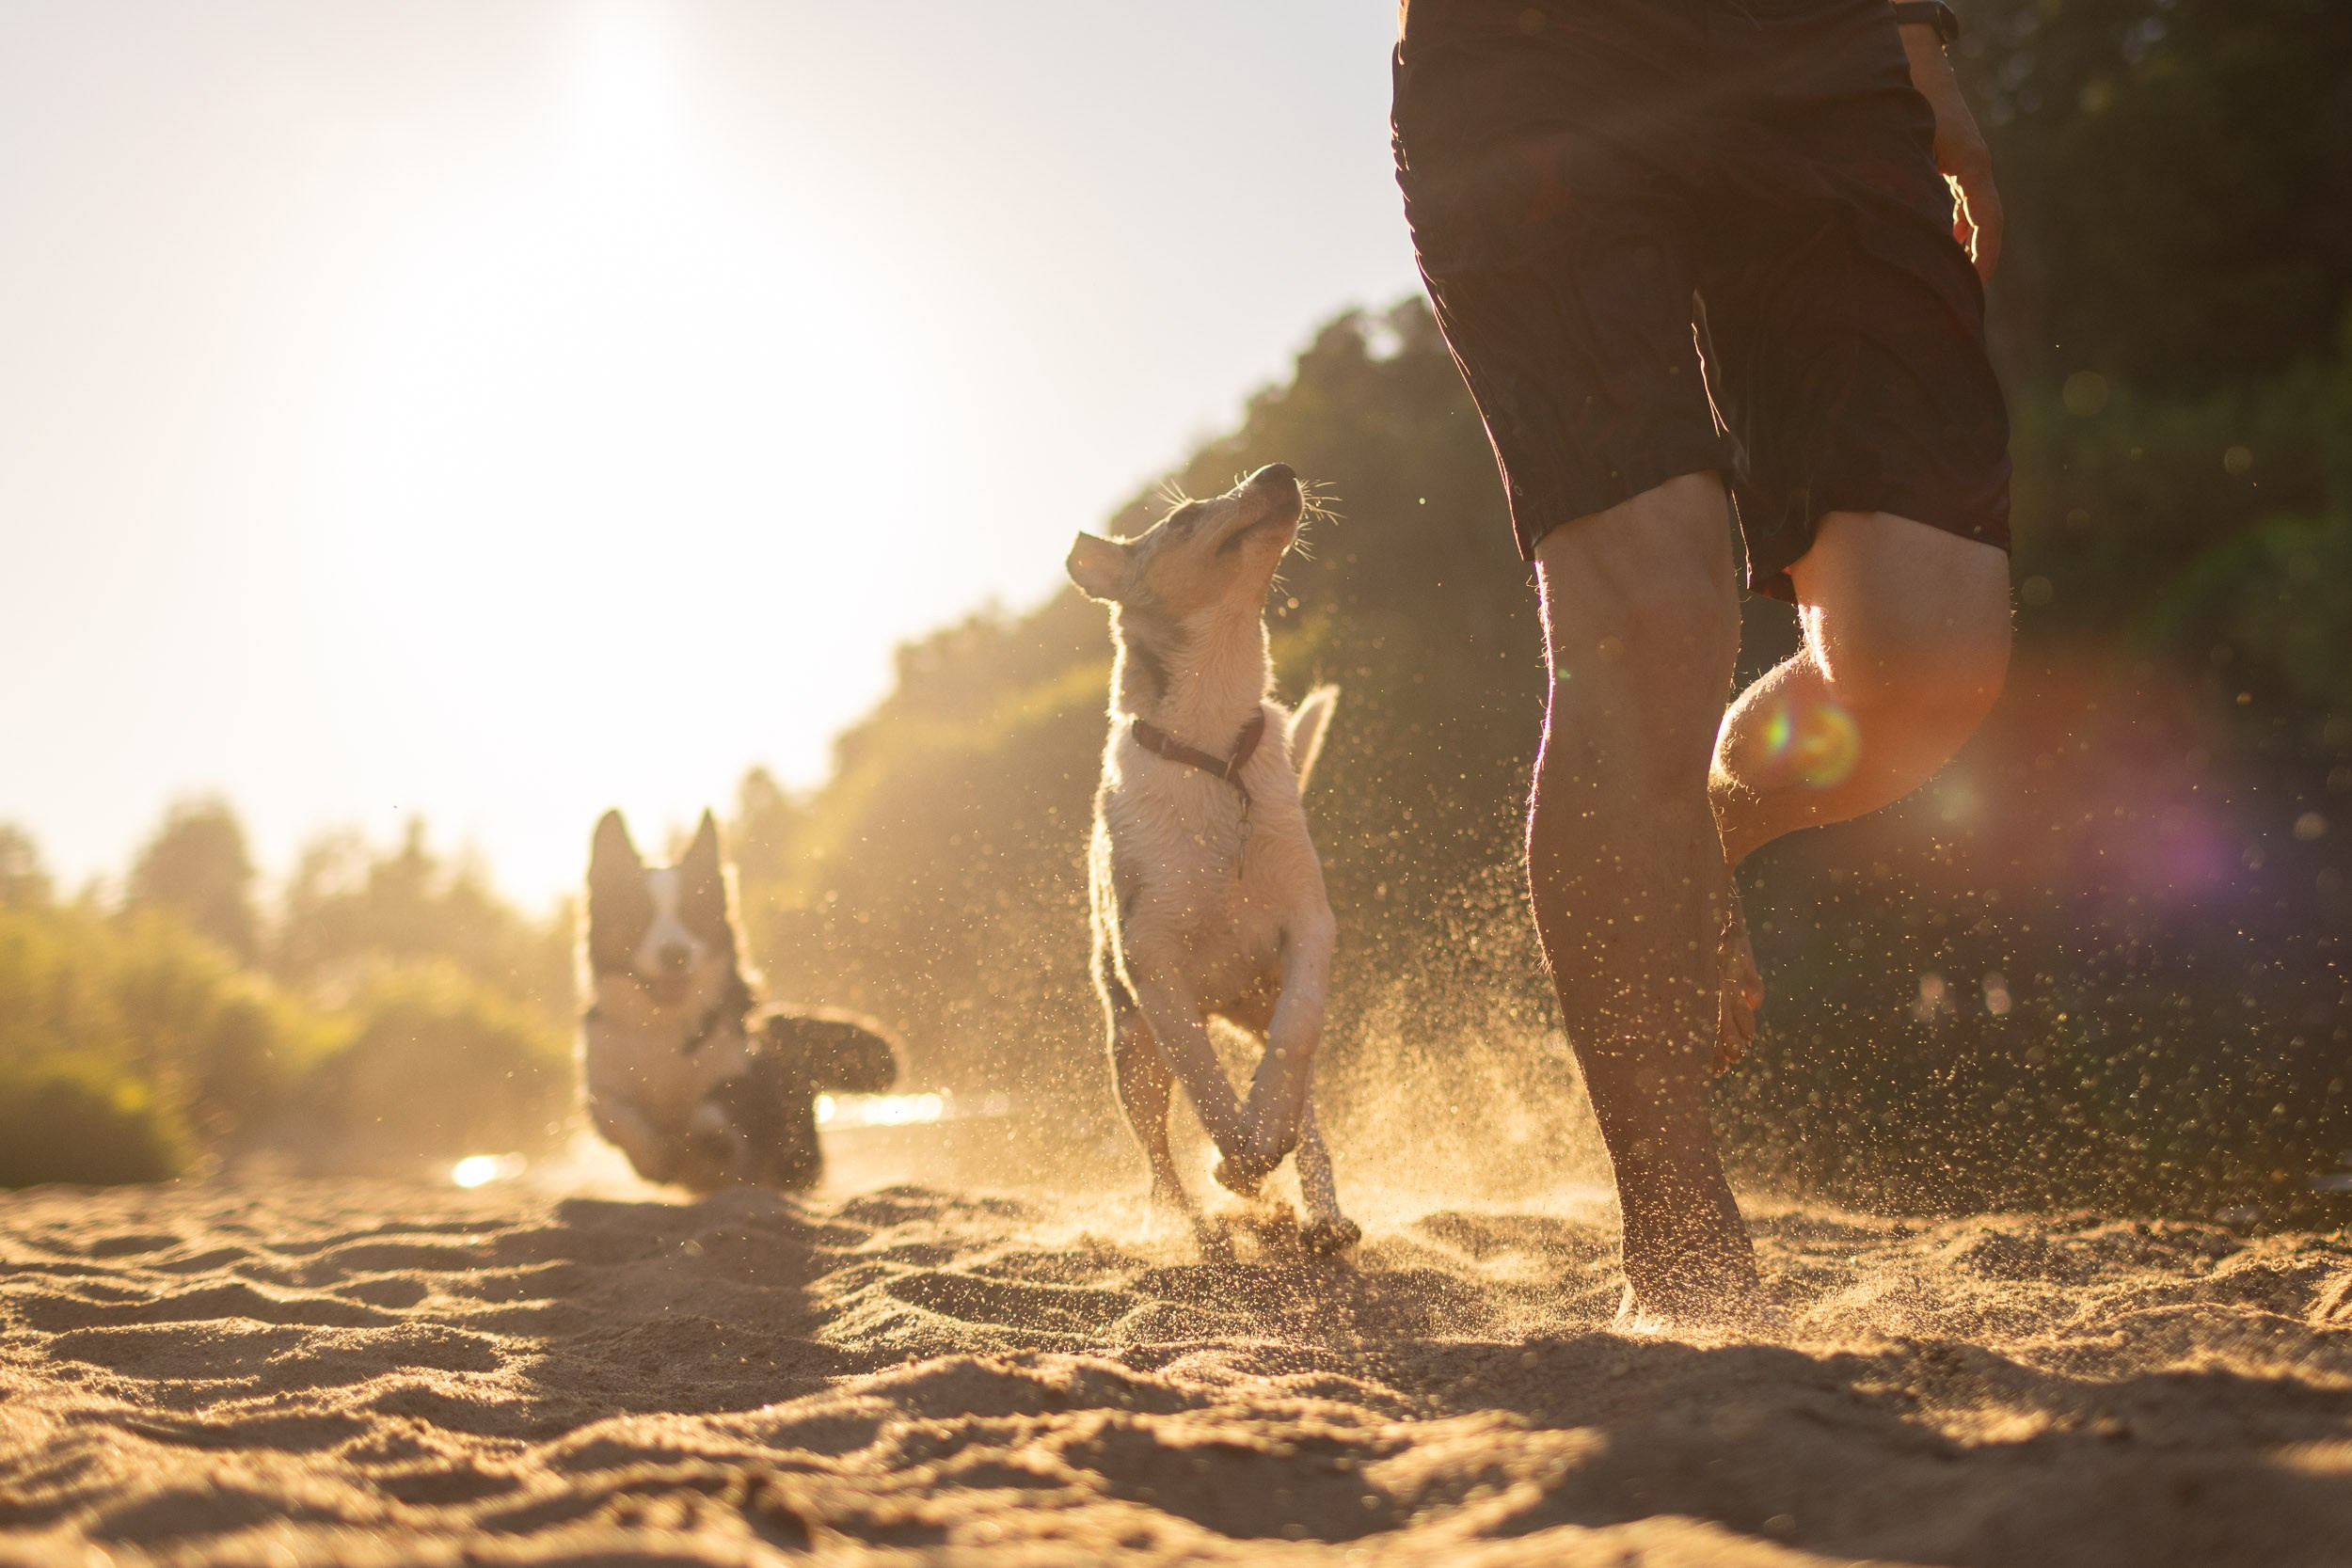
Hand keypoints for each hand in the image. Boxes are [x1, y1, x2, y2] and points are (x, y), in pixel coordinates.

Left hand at [1899, 22, 2001, 280]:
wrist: (1909, 62)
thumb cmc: (1906, 103)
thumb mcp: (1905, 150)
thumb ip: (1908, 191)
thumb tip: (1904, 236)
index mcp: (1972, 166)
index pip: (1990, 222)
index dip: (1983, 259)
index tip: (1972, 289)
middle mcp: (1975, 167)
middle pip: (1985, 225)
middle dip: (1975, 263)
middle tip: (1961, 302)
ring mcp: (1966, 165)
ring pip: (1972, 216)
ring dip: (1963, 248)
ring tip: (1950, 286)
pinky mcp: (1952, 164)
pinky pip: (1959, 204)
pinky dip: (1952, 229)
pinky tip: (1938, 252)